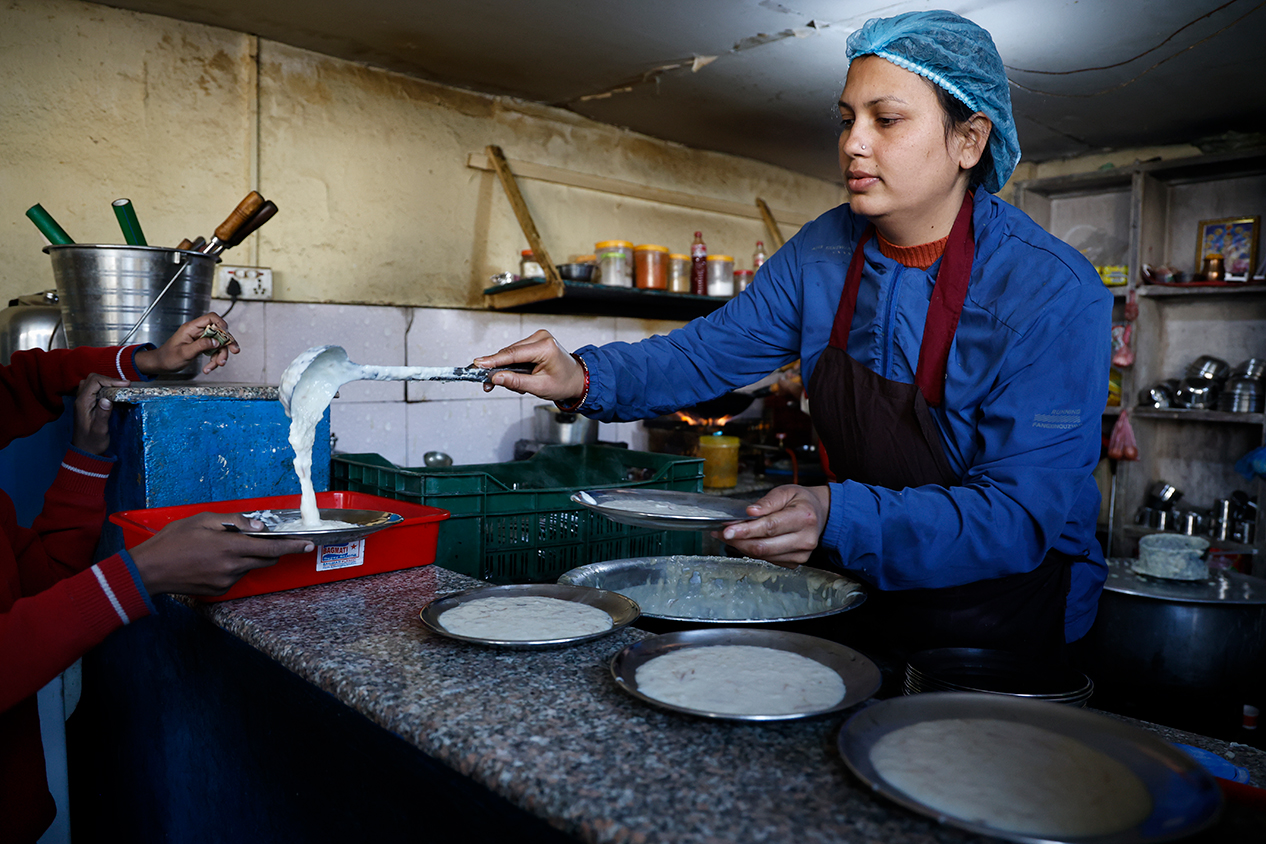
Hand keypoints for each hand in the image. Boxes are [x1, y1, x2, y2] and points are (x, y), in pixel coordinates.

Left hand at [72, 372, 129, 454]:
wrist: (84, 451)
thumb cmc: (93, 442)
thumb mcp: (100, 430)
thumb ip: (103, 414)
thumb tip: (108, 399)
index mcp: (83, 403)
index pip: (95, 381)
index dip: (110, 380)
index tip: (125, 385)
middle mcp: (80, 399)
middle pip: (92, 379)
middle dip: (109, 379)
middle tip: (124, 386)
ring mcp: (82, 401)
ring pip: (91, 382)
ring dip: (105, 382)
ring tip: (119, 388)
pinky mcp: (86, 404)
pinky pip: (92, 389)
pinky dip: (103, 387)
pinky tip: (112, 393)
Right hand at [130, 512, 313, 595]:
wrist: (149, 570)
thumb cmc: (173, 541)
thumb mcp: (203, 520)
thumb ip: (235, 521)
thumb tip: (259, 526)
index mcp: (230, 547)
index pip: (271, 547)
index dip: (293, 546)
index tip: (308, 544)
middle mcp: (232, 567)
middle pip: (266, 558)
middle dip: (269, 548)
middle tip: (254, 537)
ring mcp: (226, 581)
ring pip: (251, 567)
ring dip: (247, 557)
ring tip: (221, 547)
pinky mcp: (219, 591)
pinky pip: (236, 576)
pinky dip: (234, 566)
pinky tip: (213, 560)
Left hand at [134, 313, 239, 375]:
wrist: (161, 364)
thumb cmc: (168, 357)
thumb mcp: (185, 352)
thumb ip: (201, 345)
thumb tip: (216, 342)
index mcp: (191, 328)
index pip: (211, 318)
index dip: (222, 324)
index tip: (227, 334)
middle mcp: (198, 332)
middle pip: (219, 332)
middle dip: (226, 343)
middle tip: (234, 351)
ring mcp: (200, 339)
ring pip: (218, 344)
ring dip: (220, 355)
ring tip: (216, 365)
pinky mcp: (202, 346)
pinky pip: (214, 351)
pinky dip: (214, 360)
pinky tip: (209, 368)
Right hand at [472, 329, 585, 402]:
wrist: (577, 379)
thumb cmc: (563, 383)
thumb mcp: (539, 387)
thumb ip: (516, 382)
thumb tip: (496, 377)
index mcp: (545, 347)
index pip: (513, 354)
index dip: (493, 360)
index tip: (478, 364)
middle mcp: (541, 338)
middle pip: (509, 353)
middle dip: (498, 369)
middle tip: (488, 384)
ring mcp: (538, 337)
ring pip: (511, 353)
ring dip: (507, 369)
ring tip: (518, 386)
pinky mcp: (535, 341)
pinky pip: (516, 353)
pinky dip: (513, 366)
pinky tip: (520, 377)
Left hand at [715, 484, 830, 566]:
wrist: (819, 514)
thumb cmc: (801, 501)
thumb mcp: (786, 491)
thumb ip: (767, 501)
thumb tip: (750, 512)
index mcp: (804, 517)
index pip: (769, 527)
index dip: (746, 530)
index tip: (727, 530)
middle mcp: (805, 539)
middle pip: (763, 546)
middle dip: (738, 541)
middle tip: (721, 533)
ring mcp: (801, 554)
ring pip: (763, 555)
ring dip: (742, 546)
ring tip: (729, 535)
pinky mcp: (795, 562)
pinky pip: (768, 559)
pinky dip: (753, 551)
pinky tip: (745, 541)